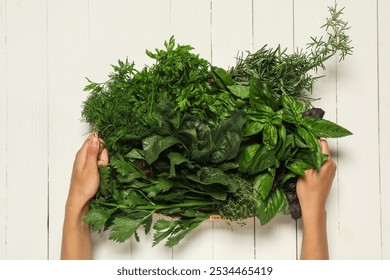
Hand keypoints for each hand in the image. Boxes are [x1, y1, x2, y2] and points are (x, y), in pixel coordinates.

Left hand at [66, 133, 107, 209]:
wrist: (80, 200)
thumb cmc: (84, 186)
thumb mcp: (91, 168)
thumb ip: (93, 152)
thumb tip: (95, 137)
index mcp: (81, 154)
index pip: (93, 139)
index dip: (101, 145)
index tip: (101, 155)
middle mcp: (83, 156)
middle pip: (98, 147)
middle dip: (103, 155)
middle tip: (100, 166)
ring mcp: (87, 162)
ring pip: (100, 156)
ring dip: (103, 163)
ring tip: (99, 172)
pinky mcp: (90, 167)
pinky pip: (99, 163)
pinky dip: (102, 168)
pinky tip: (99, 174)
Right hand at [297, 139, 335, 259]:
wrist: (313, 206)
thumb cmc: (308, 191)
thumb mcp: (304, 171)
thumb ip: (305, 157)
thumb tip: (303, 145)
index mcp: (327, 162)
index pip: (322, 143)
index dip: (313, 138)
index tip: (303, 135)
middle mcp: (331, 165)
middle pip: (321, 149)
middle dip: (310, 146)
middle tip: (298, 144)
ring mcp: (329, 170)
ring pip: (319, 156)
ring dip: (311, 154)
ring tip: (299, 154)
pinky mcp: (326, 175)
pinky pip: (320, 163)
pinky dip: (312, 161)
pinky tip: (303, 163)